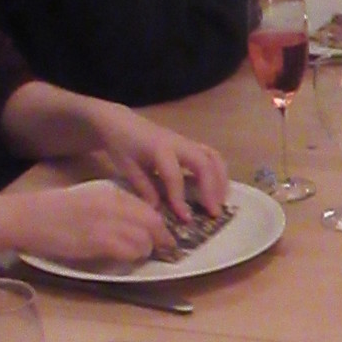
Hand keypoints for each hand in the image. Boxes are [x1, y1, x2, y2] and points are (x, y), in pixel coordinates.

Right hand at [7, 179, 169, 267]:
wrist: (24, 217)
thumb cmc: (49, 212)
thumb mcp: (85, 201)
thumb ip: (108, 209)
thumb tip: (130, 225)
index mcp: (109, 194)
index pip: (146, 207)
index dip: (159, 224)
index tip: (162, 235)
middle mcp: (112, 205)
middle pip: (153, 221)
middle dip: (162, 238)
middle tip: (163, 249)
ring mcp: (105, 222)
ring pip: (145, 238)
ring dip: (145, 250)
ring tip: (138, 255)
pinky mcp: (97, 241)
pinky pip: (129, 250)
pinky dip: (132, 257)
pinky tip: (124, 258)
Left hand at [81, 105, 228, 221]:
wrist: (120, 122)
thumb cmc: (122, 146)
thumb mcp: (128, 168)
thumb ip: (144, 188)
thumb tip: (159, 211)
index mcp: (159, 149)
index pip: (174, 176)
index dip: (180, 199)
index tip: (186, 219)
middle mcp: (178, 143)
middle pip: (204, 163)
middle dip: (212, 189)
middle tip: (214, 212)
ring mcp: (187, 142)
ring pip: (214, 157)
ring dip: (221, 180)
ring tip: (220, 202)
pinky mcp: (191, 144)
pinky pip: (212, 156)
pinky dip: (219, 172)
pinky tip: (217, 189)